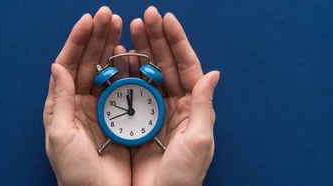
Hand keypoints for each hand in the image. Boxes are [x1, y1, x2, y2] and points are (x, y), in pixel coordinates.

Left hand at [42, 6, 130, 185]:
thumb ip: (60, 99)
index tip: (88, 21)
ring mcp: (103, 108)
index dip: (77, 41)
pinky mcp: (122, 118)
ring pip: (107, 70)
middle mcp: (82, 103)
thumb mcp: (61, 135)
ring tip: (121, 25)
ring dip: (113, 46)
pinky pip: (125, 87)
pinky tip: (132, 53)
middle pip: (89, 62)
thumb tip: (57, 65)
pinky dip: (129, 69)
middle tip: (109, 15)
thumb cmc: (75, 172)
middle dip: (97, 37)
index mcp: (64, 105)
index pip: (68, 65)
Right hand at [128, 7, 219, 185]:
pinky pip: (130, 89)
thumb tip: (213, 73)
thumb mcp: (199, 140)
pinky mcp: (135, 120)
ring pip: (147, 72)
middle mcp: (174, 105)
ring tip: (130, 27)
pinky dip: (125, 71)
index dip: (177, 42)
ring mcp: (154, 111)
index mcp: (193, 107)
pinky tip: (119, 55)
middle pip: (166, 64)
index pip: (187, 67)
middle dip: (156, 38)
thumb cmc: (183, 177)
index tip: (167, 19)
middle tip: (145, 16)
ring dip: (140, 49)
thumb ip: (204, 106)